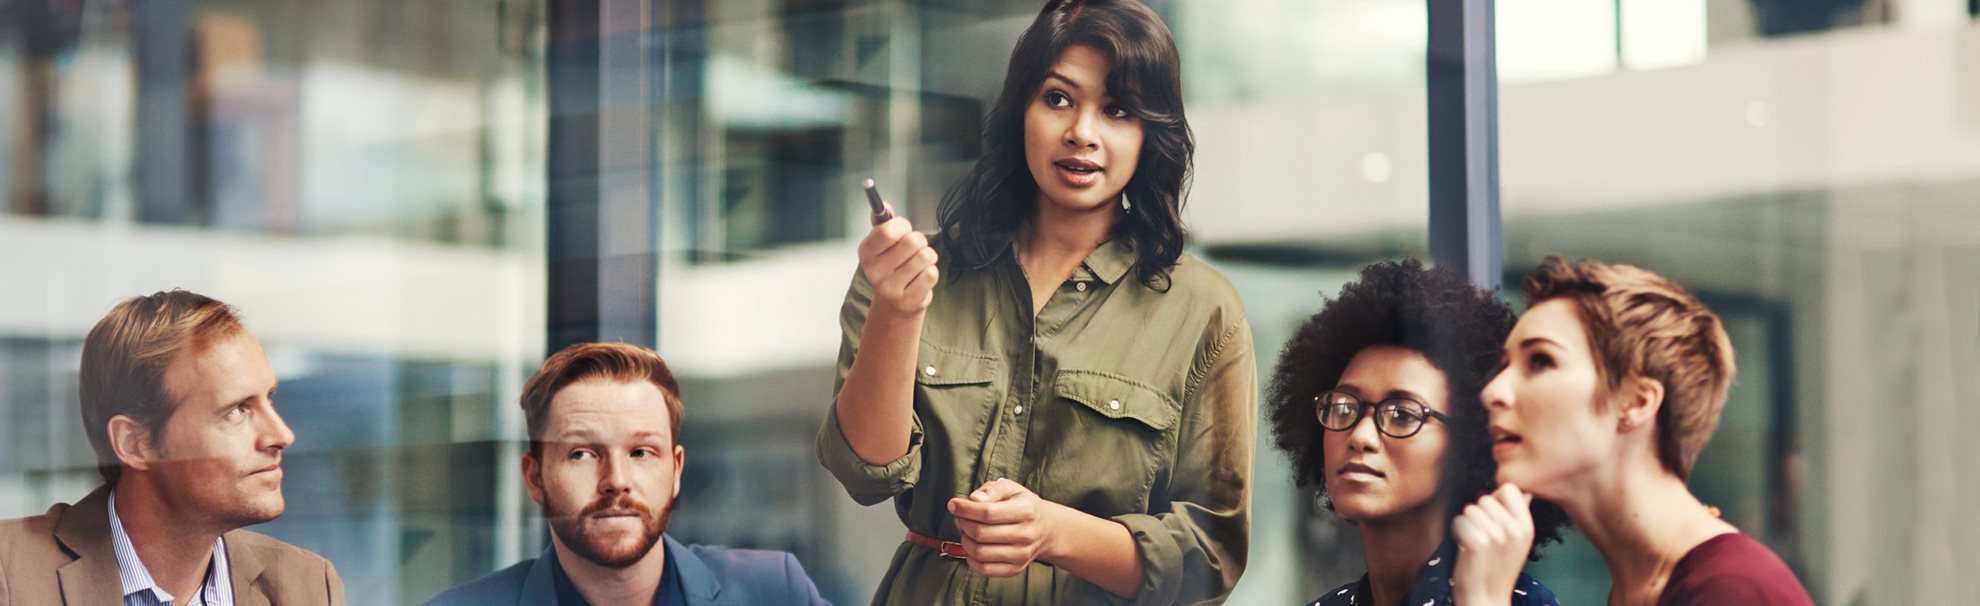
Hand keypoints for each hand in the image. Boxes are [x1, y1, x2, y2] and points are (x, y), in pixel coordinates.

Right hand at [857, 207, 938, 316]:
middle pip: (913, 241)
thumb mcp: (882, 243)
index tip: (904, 229)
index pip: (888, 231)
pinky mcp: (908, 301)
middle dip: (920, 241)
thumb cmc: (892, 265)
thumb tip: (884, 205)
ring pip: (925, 256)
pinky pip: (931, 274)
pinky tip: (920, 278)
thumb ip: (883, 222)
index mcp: (866, 252)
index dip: (903, 226)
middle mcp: (874, 271)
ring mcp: (890, 288)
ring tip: (918, 264)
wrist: (895, 301)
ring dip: (928, 257)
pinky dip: (931, 272)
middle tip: (914, 249)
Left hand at [948, 478, 1057, 577]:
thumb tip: (973, 499)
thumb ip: (991, 490)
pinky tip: (973, 547)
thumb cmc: (1022, 505)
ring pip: (980, 553)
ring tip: (968, 532)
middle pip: (981, 533)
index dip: (965, 509)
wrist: (1046, 529)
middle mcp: (1027, 534)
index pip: (988, 513)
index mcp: (1027, 510)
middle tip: (962, 517)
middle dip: (964, 523)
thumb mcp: (1011, 489)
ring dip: (965, 541)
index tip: (953, 505)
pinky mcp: (1015, 569)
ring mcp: (1022, 554)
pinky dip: (971, 559)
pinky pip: (985, 569)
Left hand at [1452, 483, 1533, 605]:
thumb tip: (1526, 492)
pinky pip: (1459, 521)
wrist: (1486, 598)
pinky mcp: (1477, 543)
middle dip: (1479, 513)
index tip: (1493, 517)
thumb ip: (1520, 515)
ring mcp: (1497, 536)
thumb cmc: (1498, 568)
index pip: (1510, 488)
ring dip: (1467, 523)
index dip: (1497, 498)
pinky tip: (1464, 547)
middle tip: (1482, 536)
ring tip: (1474, 542)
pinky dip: (1457, 532)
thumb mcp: (1518, 542)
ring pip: (1470, 509)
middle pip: (1485, 498)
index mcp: (1527, 527)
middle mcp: (1514, 529)